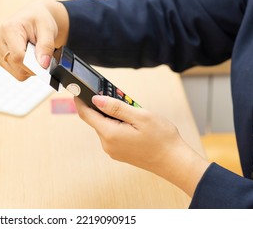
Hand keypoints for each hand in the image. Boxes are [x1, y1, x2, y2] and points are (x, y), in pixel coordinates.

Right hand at [0, 0, 68, 80]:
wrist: (34, 17)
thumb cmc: (40, 20)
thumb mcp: (48, 29)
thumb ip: (46, 46)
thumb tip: (43, 64)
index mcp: (8, 29)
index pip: (18, 56)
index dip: (33, 65)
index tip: (45, 65)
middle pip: (17, 67)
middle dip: (33, 67)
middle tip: (42, 55)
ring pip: (16, 73)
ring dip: (30, 69)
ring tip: (34, 54)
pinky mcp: (0, 58)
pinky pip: (16, 73)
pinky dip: (25, 69)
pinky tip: (28, 57)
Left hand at [74, 95, 209, 196]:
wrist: (174, 162)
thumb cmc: (162, 139)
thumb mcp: (140, 116)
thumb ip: (116, 108)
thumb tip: (96, 99)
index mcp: (110, 134)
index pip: (86, 114)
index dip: (80, 101)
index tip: (78, 89)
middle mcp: (107, 144)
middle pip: (96, 119)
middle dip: (104, 107)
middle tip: (121, 98)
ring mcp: (112, 150)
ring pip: (105, 126)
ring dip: (113, 116)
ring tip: (132, 111)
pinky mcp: (119, 153)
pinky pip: (112, 134)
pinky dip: (117, 125)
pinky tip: (133, 123)